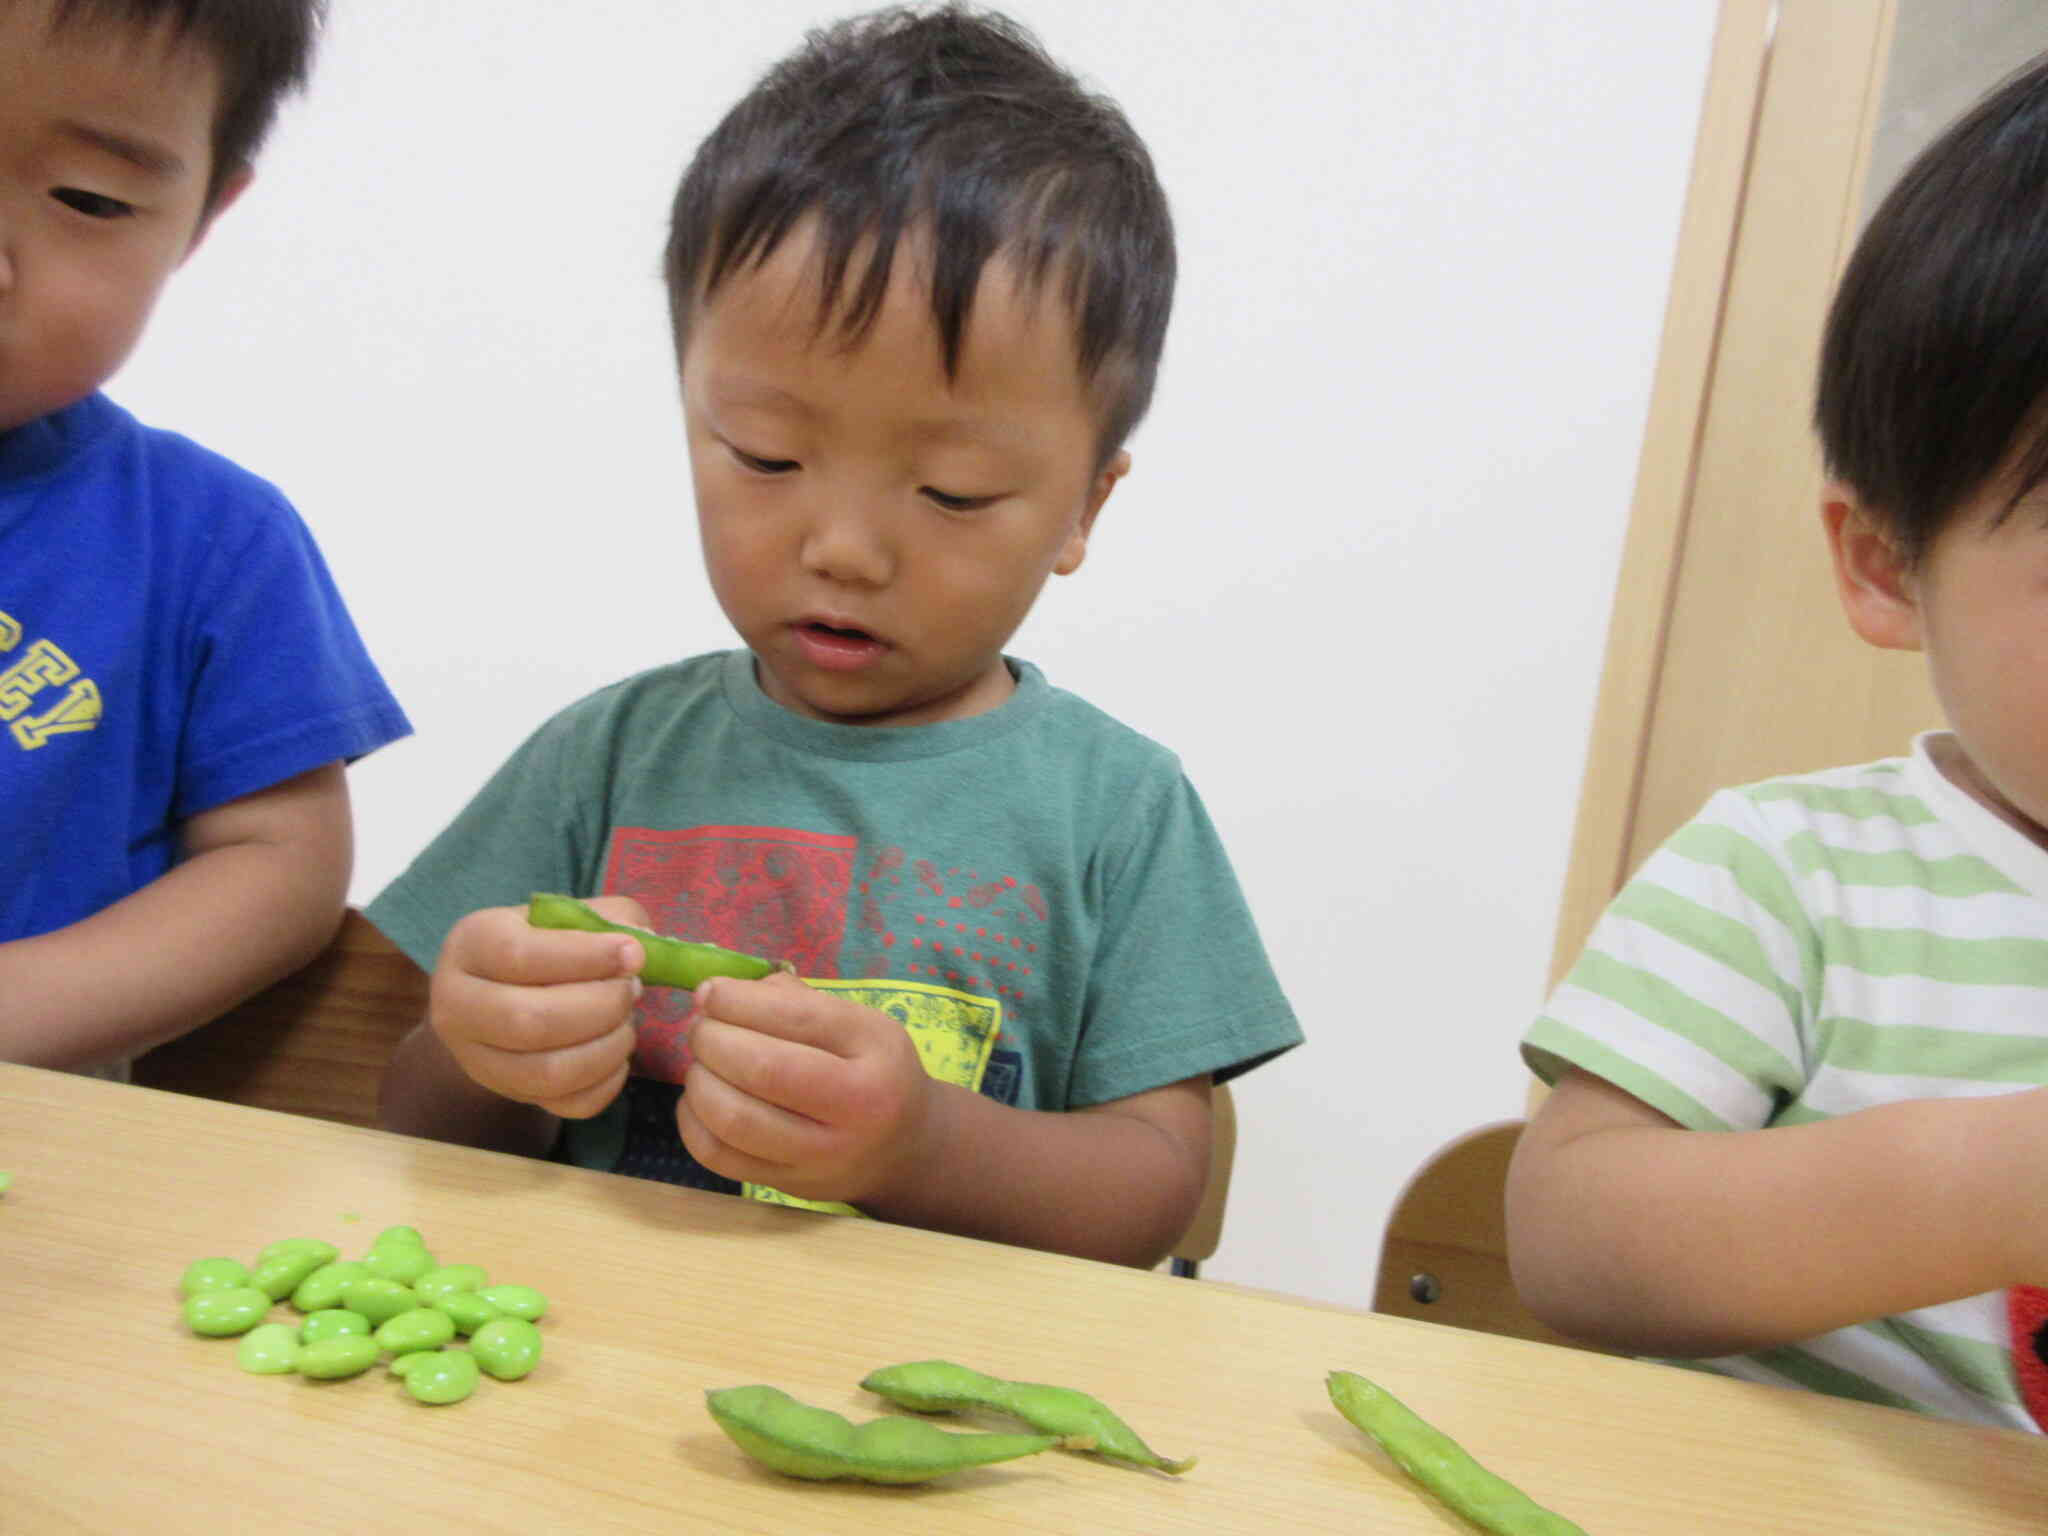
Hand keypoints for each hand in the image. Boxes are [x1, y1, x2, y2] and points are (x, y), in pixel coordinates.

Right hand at [428, 897, 645, 1118]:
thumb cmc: (545, 944)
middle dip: (601, 1007)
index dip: (586, 957)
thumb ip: (607, 919)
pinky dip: (606, 1083)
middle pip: (530, 1021)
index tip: (633, 955)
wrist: (503, 993)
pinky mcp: (507, 1094)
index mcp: (470, 944)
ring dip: (607, 1047)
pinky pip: (566, 1104)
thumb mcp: (568, 915)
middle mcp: (457, 1005)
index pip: (519, 955)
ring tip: (626, 1022)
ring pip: (547, 1072)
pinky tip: (617, 1054)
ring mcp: (476, 1059)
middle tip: (632, 990)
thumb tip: (636, 949)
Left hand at [677, 973, 933, 1203]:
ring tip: (702, 1063)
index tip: (709, 993)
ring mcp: (820, 1155)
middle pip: (761, 1068)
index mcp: (875, 1052)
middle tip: (702, 1028)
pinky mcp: (788, 1184)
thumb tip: (715, 994)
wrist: (903, 1150)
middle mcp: (855, 1108)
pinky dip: (693, 1121)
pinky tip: (700, 1100)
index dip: (736, 1001)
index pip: (795, 1018)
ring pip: (734, 1118)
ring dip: (699, 1079)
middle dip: (712, 1039)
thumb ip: (794, 1000)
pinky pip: (718, 1156)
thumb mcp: (859, 1023)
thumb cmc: (872, 1070)